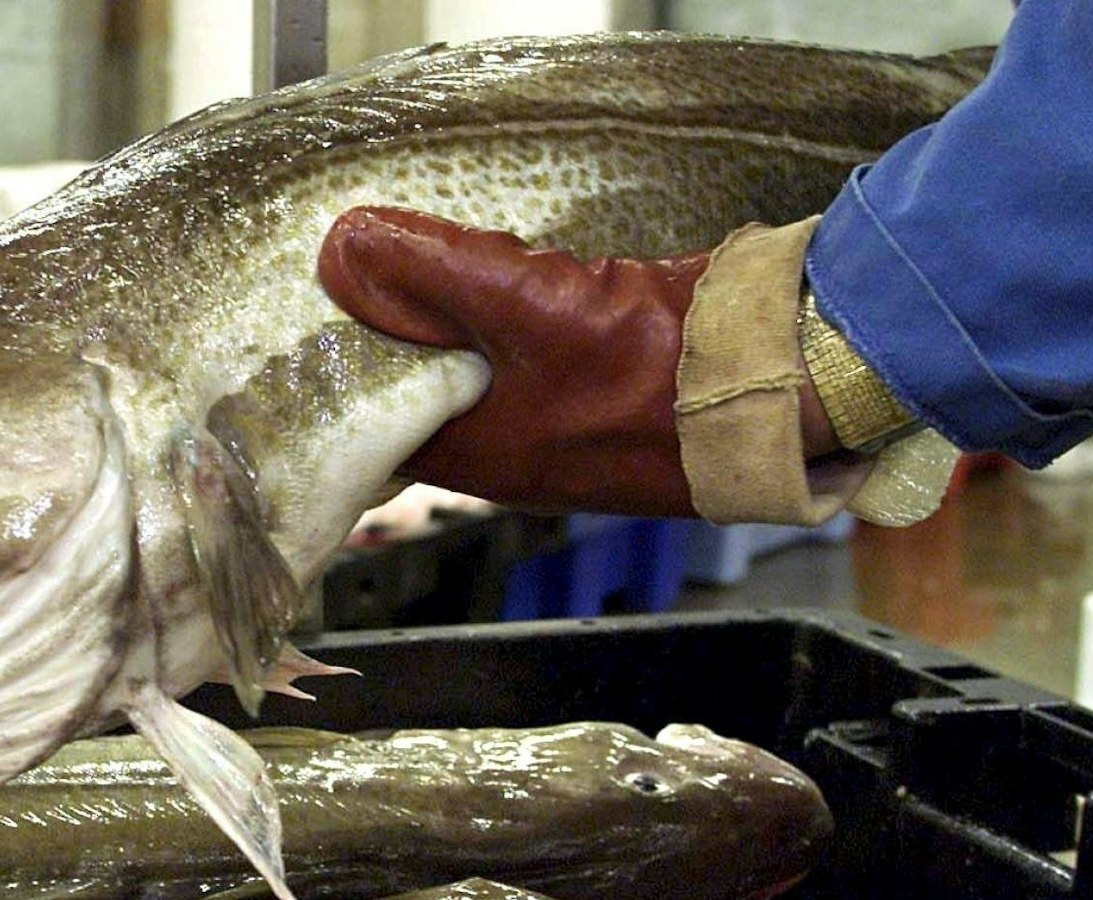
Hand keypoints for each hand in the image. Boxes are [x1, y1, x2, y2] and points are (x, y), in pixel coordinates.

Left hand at [315, 206, 709, 515]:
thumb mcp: (525, 302)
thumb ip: (434, 271)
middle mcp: (512, 461)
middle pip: (425, 404)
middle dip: (398, 348)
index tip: (318, 324)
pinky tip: (514, 289)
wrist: (774, 388)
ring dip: (458, 335)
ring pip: (480, 385)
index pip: (375, 431)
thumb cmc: (649, 370)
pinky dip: (513, 332)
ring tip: (430, 274)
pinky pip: (533, 372)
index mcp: (478, 457)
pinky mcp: (601, 406)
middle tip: (365, 284)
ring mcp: (559, 438)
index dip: (343, 379)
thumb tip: (347, 245)